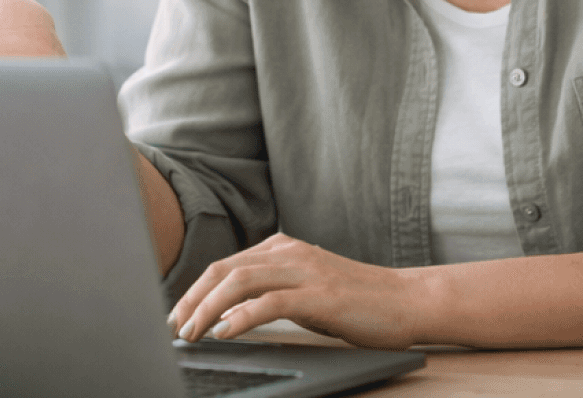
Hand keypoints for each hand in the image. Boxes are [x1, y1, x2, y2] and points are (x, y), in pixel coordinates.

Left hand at [168, 233, 431, 349]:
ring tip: (191, 333)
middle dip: (192, 299)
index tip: (177, 316)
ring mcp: (305, 272)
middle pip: (225, 270)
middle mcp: (290, 253)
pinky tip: (223, 332)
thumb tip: (228, 313)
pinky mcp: (319, 295)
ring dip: (207, 309)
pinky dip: (239, 317)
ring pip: (240, 282)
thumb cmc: (359, 302)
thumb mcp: (306, 290)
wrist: (408, 301)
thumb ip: (271, 292)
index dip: (195, 291)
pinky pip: (269, 303)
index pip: (226, 265)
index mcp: (284, 248)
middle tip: (174, 328)